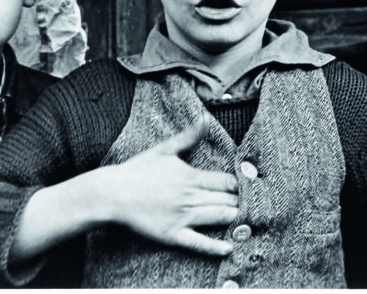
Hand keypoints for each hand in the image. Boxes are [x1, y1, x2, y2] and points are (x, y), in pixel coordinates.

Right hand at [104, 119, 239, 255]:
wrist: (113, 193)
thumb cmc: (137, 170)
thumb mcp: (164, 149)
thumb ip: (189, 135)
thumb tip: (205, 117)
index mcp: (191, 176)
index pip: (227, 182)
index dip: (240, 185)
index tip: (249, 188)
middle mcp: (190, 196)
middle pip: (227, 199)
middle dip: (241, 202)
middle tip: (253, 205)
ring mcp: (182, 216)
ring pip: (218, 217)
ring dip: (234, 218)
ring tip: (246, 221)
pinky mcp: (172, 234)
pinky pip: (198, 242)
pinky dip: (215, 247)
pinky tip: (228, 248)